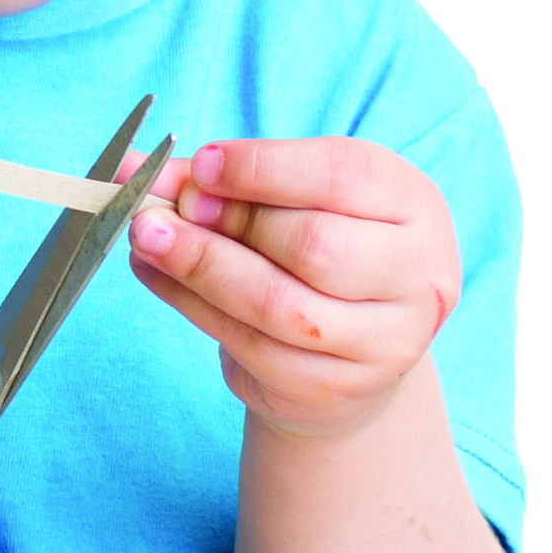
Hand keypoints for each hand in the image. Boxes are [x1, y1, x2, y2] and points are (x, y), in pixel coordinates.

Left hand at [130, 138, 460, 440]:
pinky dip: (191, 305)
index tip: (202, 165)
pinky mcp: (335, 387)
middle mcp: (417, 275)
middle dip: (229, 221)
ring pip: (277, 303)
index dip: (264, 168)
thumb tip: (133, 166)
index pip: (344, 176)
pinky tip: (157, 275)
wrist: (352, 348)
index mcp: (415, 205)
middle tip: (170, 208)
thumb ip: (220, 178)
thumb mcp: (291, 196)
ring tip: (146, 237)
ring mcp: (384, 341)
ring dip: (198, 266)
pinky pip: (250, 346)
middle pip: (315, 244)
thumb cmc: (319, 246)